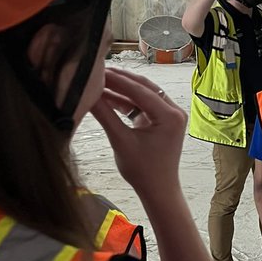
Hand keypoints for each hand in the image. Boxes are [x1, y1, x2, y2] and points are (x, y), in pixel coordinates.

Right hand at [91, 69, 187, 200]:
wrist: (157, 190)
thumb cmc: (143, 171)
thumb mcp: (120, 140)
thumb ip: (105, 115)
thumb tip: (87, 94)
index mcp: (170, 116)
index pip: (140, 90)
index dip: (117, 79)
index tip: (97, 70)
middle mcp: (174, 111)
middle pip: (143, 88)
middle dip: (119, 80)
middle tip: (96, 71)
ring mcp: (169, 115)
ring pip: (142, 94)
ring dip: (121, 90)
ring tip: (97, 82)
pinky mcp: (161, 120)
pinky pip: (142, 105)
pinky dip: (125, 101)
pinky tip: (105, 97)